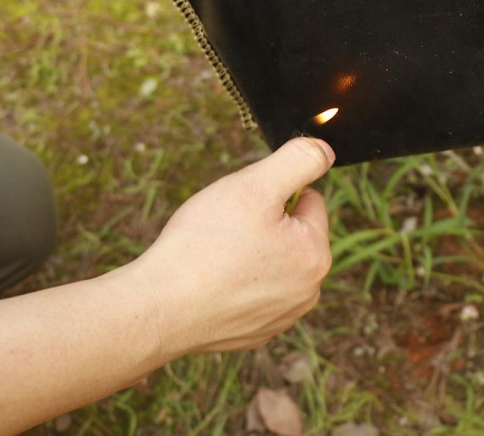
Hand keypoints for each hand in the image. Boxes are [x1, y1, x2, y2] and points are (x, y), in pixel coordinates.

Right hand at [128, 137, 335, 359]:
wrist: (159, 307)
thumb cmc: (205, 244)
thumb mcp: (256, 186)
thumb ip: (299, 161)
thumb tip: (324, 151)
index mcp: (316, 254)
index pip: (308, 200)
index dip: (273, 193)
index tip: (243, 205)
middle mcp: (307, 292)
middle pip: (291, 233)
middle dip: (264, 223)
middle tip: (226, 230)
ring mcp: (281, 316)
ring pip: (272, 262)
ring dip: (252, 252)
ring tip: (217, 256)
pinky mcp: (255, 333)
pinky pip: (252, 291)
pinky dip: (236, 283)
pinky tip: (212, 283)